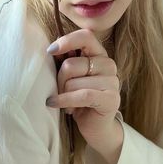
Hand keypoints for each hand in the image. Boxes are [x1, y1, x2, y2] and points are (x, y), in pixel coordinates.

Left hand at [46, 29, 120, 148]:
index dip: (66, 41)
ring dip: (63, 95)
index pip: (86, 36)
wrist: (97, 126)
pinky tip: (54, 104)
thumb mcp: (72, 75)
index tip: (50, 51)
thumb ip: (66, 59)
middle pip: (71, 64)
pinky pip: (80, 95)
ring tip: (67, 102)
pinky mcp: (110, 98)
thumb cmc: (79, 97)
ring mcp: (112, 81)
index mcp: (99, 53)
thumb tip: (52, 48)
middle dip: (59, 80)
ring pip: (72, 82)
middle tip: (60, 91)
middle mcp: (108, 64)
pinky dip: (64, 100)